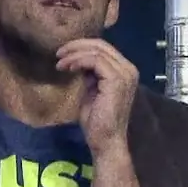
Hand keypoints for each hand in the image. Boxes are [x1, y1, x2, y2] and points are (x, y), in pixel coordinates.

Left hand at [56, 39, 139, 154]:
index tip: (63, 54)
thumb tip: (80, 61)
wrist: (105, 141)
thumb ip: (90, 75)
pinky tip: (67, 68)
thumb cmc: (97, 121)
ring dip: (74, 54)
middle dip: (76, 46)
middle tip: (59, 53)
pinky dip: (78, 61)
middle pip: (101, 45)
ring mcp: (124, 74)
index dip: (82, 46)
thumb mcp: (92, 91)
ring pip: (97, 51)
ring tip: (60, 63)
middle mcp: (128, 69)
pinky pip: (95, 61)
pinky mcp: (116, 80)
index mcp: (124, 71)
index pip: (104, 49)